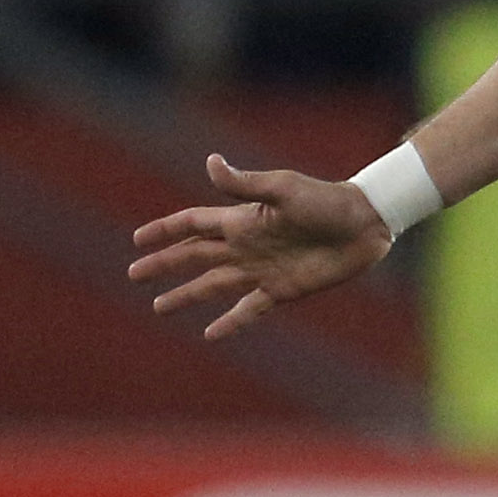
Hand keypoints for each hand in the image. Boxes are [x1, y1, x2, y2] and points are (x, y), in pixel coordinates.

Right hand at [127, 152, 391, 337]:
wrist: (363, 225)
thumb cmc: (325, 201)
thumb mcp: (283, 189)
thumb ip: (245, 185)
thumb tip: (210, 163)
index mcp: (241, 220)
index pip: (192, 225)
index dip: (164, 232)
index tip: (136, 240)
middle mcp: (245, 245)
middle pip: (194, 257)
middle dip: (163, 265)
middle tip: (134, 275)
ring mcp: (261, 270)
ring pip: (213, 286)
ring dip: (186, 296)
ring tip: (159, 308)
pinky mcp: (281, 291)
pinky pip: (249, 309)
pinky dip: (230, 322)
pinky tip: (210, 333)